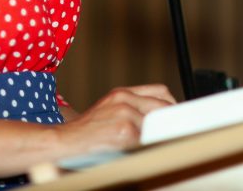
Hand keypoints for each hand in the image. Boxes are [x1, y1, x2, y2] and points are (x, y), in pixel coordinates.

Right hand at [57, 84, 175, 153]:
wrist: (66, 141)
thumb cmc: (88, 131)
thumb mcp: (109, 110)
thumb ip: (133, 108)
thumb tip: (162, 117)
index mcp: (121, 93)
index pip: (160, 92)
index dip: (171, 106)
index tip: (176, 118)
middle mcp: (124, 99)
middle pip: (164, 107)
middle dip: (171, 122)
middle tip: (172, 134)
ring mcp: (125, 114)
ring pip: (158, 126)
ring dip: (155, 137)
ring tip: (147, 144)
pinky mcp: (125, 131)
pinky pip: (147, 141)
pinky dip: (145, 148)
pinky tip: (134, 151)